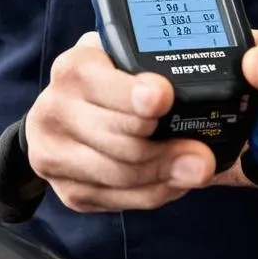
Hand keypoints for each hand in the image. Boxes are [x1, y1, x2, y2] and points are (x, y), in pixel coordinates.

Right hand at [24, 31, 216, 212]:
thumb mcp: (125, 59)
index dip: (136, 96)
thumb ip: (154, 66)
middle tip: (203, 153)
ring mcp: (55, 152)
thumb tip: (197, 88)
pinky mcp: (67, 189)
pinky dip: (154, 192)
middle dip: (167, 148)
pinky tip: (172, 180)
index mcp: (73, 68)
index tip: (163, 99)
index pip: (105, 86)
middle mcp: (54, 109)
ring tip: (198, 168)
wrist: (67, 112)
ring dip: (167, 174)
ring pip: (123, 174)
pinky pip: (121, 199)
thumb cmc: (110, 81)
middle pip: (120, 139)